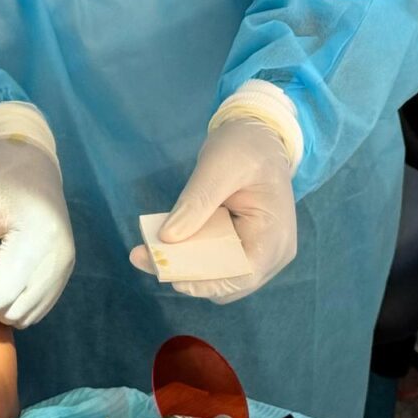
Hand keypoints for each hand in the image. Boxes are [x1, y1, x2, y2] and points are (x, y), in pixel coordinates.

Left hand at [129, 117, 296, 302]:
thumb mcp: (220, 166)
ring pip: (216, 274)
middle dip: (186, 272)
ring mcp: (256, 252)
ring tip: (145, 250)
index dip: (206, 281)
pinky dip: (188, 253)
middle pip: (226, 280)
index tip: (168, 273)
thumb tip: (167, 237)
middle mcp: (270, 254)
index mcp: (275, 237)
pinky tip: (161, 239)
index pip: (242, 275)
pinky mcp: (240, 245)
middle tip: (142, 256)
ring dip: (183, 265)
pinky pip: (212, 259)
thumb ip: (197, 202)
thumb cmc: (246, 146)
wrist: (259, 136)